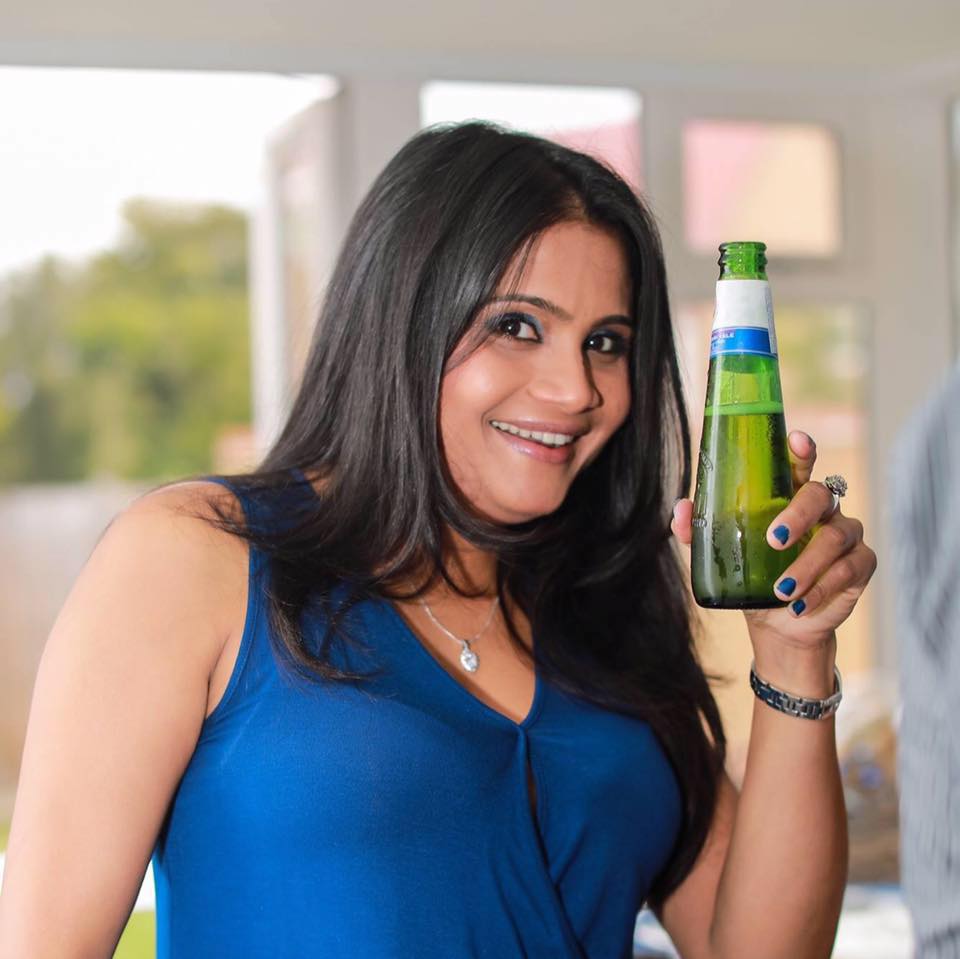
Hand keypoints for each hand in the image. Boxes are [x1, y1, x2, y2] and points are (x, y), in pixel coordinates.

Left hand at [671, 430, 876, 655]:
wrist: (776, 623)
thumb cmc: (751, 575)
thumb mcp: (721, 554)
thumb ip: (699, 531)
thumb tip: (680, 510)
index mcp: (789, 497)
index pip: (799, 465)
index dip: (802, 450)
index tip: (797, 440)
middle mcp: (822, 510)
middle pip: (820, 494)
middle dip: (799, 514)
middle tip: (774, 539)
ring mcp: (845, 534)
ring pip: (836, 536)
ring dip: (808, 564)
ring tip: (781, 589)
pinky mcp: (860, 564)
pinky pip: (849, 569)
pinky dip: (822, 589)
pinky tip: (800, 604)